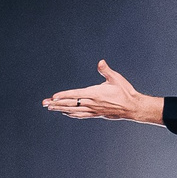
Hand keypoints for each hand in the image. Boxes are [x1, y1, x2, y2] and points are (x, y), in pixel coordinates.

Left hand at [41, 60, 164, 123]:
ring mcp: (93, 110)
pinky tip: (65, 113)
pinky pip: (80, 115)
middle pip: (70, 104)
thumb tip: (100, 62)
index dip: (63, 96)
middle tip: (44, 103)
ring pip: (73, 110)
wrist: (132, 107)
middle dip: (56, 103)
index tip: (53, 97)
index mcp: (95, 94)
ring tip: (50, 108)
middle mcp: (91, 103)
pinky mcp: (95, 114)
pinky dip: (71, 114)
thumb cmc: (125, 91)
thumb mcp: (116, 79)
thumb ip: (106, 70)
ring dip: (60, 109)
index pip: (75, 95)